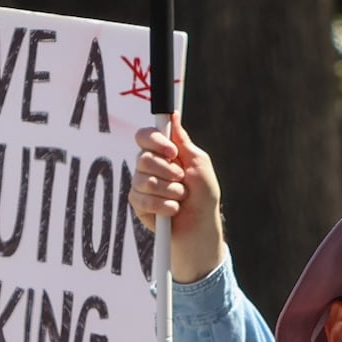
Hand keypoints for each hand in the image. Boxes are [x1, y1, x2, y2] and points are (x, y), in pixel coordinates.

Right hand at [130, 122, 227, 285]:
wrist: (200, 226)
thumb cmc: (203, 195)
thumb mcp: (199, 164)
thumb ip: (183, 141)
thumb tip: (173, 115)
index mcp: (163, 152)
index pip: (145, 136)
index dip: (155, 141)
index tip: (172, 151)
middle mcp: (149, 166)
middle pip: (143, 158)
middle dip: (168, 171)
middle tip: (182, 180)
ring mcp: (141, 185)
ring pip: (144, 180)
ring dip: (170, 191)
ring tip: (181, 197)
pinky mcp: (138, 203)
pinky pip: (143, 199)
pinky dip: (164, 206)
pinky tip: (173, 210)